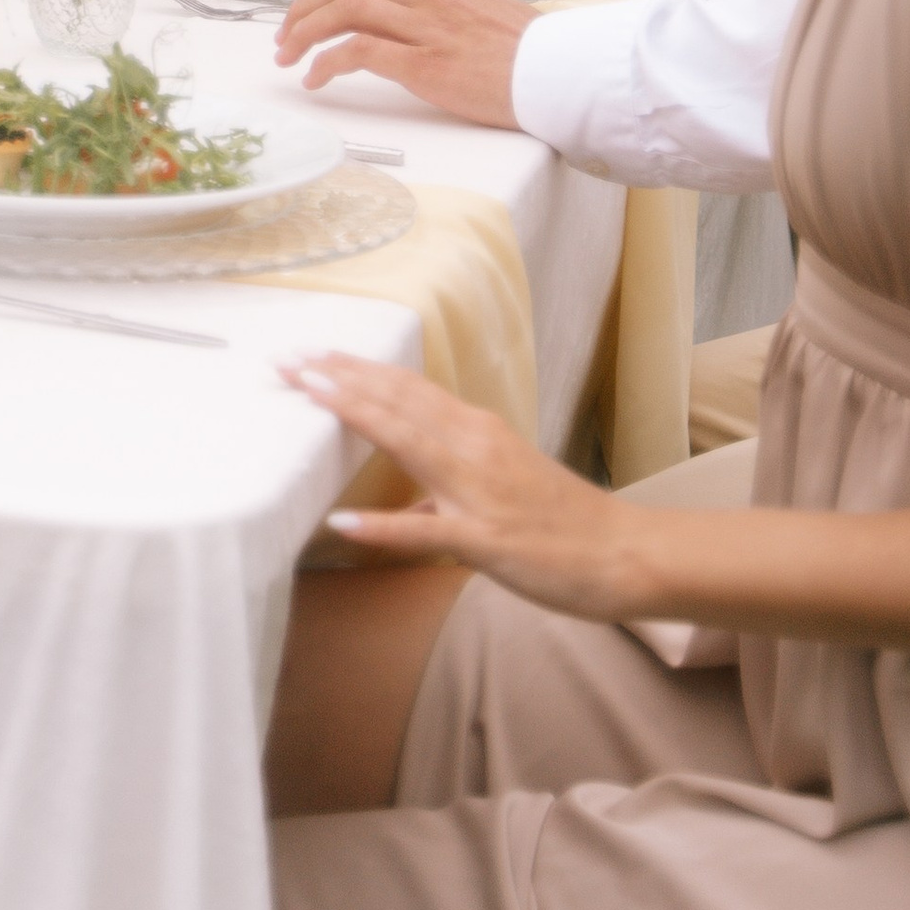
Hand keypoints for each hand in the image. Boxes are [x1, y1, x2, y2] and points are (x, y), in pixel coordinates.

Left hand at [274, 0, 533, 125]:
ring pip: (346, 10)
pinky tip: (316, 79)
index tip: (313, 6)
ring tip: (288, 56)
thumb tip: (421, 21)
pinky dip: (327, 62)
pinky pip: (359, 50)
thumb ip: (450, 11)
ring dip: (306, 32)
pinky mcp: (425, 64)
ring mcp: (426, 28)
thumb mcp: (488, 15)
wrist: (563, 75)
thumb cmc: (535, 55)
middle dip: (307, 7)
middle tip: (285, 34)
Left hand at [283, 355, 644, 615]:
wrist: (624, 553)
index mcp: (477, 431)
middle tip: (284, 358)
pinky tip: (343, 524)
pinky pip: (428, 532)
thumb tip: (402, 483)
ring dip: (355, 414)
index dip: (355, 370)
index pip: (405, 388)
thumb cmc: (561, 522)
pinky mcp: (489, 540)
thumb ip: (448, 475)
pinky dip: (384, 526)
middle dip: (338, 378)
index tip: (309, 355)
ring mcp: (481, 491)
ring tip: (306, 394)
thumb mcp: (498, 483)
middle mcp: (476, 446)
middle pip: (397, 400)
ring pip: (409, 441)